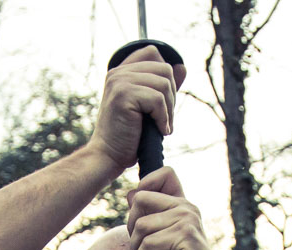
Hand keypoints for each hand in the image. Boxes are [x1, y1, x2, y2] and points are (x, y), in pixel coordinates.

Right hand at [89, 46, 185, 177]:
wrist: (108, 156)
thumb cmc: (128, 135)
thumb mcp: (149, 106)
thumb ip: (163, 85)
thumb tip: (182, 67)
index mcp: (121, 71)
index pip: (152, 52)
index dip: (165, 74)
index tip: (162, 99)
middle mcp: (118, 72)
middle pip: (165, 69)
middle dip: (171, 96)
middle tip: (164, 118)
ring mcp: (120, 81)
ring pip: (164, 84)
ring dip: (169, 109)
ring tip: (162, 126)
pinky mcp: (124, 94)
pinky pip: (158, 100)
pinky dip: (163, 118)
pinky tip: (159, 130)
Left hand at [126, 167, 223, 249]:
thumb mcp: (162, 238)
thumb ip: (149, 217)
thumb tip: (130, 195)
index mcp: (182, 205)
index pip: (164, 174)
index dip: (145, 186)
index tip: (141, 213)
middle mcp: (185, 208)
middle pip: (140, 200)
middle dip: (132, 227)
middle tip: (142, 249)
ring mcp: (186, 220)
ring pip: (140, 226)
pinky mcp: (183, 236)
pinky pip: (147, 244)